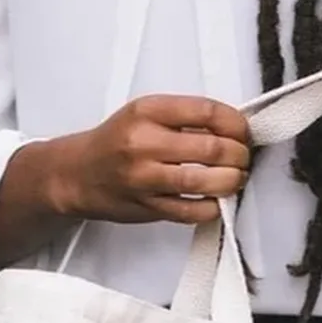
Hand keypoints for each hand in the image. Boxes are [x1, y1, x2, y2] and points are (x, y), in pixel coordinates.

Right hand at [46, 95, 250, 224]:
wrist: (78, 173)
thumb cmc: (117, 141)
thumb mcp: (145, 112)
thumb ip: (185, 116)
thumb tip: (233, 127)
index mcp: (148, 111)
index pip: (208, 112)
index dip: (236, 123)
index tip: (243, 131)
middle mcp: (145, 143)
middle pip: (213, 148)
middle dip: (240, 154)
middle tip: (243, 157)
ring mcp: (145, 178)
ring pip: (206, 181)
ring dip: (233, 181)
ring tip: (236, 177)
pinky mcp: (148, 207)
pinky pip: (193, 211)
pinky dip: (213, 206)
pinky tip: (216, 199)